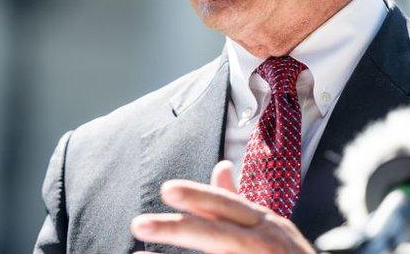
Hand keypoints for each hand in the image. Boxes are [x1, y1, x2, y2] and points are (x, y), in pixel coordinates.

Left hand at [131, 160, 314, 253]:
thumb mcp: (270, 225)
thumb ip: (238, 201)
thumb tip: (219, 167)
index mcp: (265, 223)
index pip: (228, 206)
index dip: (199, 197)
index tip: (167, 189)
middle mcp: (264, 242)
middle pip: (218, 234)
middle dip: (180, 228)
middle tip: (140, 224)